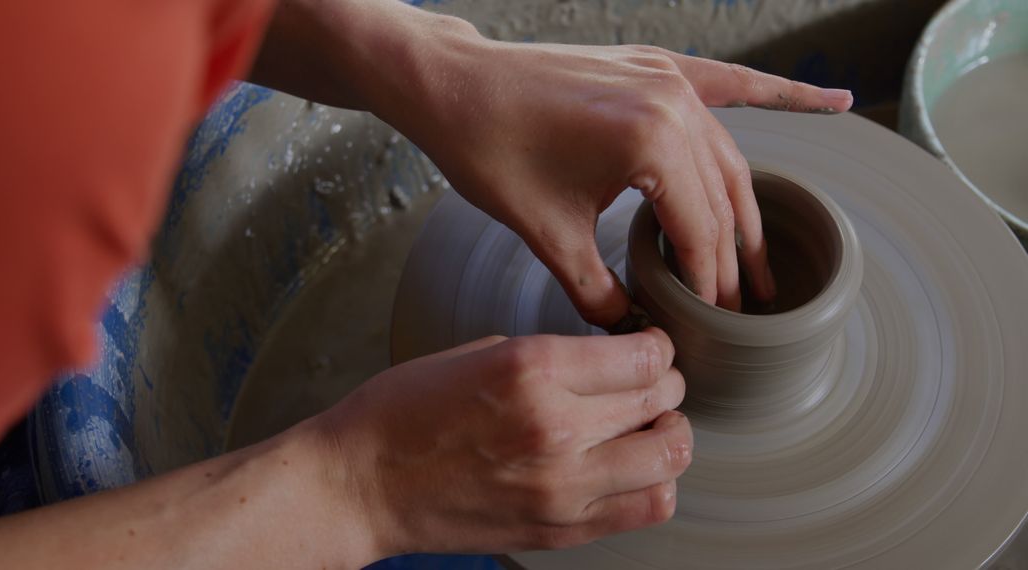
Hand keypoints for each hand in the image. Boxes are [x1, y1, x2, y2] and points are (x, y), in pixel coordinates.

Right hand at [316, 329, 690, 554]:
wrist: (360, 485)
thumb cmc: (403, 412)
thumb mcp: (477, 351)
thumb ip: (554, 357)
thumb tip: (610, 362)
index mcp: (532, 369)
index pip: (643, 357)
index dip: (657, 348)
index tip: (650, 348)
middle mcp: (556, 427)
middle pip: (661, 399)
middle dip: (664, 384)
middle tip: (650, 381)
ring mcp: (561, 487)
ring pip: (669, 457)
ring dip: (670, 434)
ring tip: (650, 426)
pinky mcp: (560, 530)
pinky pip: (646, 508)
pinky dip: (655, 483)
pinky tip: (633, 466)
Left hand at [379, 31, 852, 325]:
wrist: (453, 85)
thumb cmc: (490, 151)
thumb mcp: (546, 233)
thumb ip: (596, 288)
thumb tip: (629, 329)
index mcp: (649, 143)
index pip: (702, 231)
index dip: (711, 284)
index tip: (717, 320)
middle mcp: (672, 103)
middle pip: (723, 198)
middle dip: (733, 258)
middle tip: (745, 306)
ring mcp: (667, 78)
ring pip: (729, 156)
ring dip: (747, 208)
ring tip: (763, 258)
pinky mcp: (655, 66)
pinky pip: (730, 83)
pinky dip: (779, 96)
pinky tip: (832, 102)